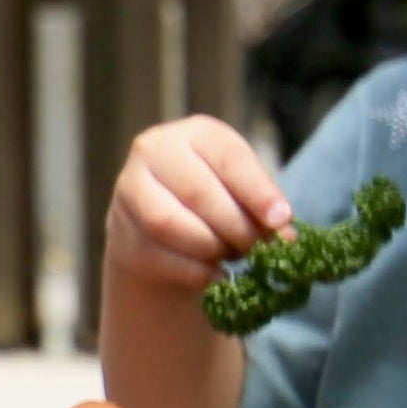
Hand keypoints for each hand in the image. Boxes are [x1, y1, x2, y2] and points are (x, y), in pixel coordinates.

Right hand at [107, 117, 292, 292]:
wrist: (162, 221)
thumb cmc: (216, 197)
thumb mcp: (243, 188)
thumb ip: (264, 207)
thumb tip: (285, 238)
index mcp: (196, 132)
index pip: (229, 158)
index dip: (258, 192)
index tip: (281, 221)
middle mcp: (154, 150)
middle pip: (198, 192)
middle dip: (235, 226)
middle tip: (257, 248)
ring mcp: (129, 189)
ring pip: (168, 223)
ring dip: (210, 247)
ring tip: (232, 256)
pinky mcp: (121, 230)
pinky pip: (157, 255)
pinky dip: (193, 271)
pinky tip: (215, 275)